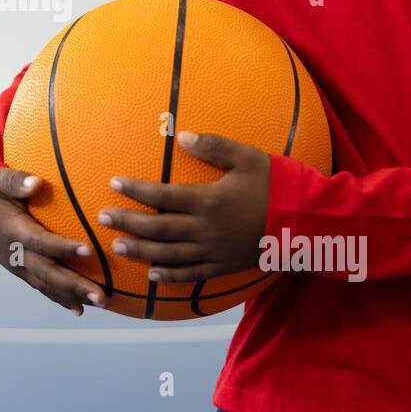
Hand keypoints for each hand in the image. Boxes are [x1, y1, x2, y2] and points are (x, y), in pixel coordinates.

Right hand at [0, 166, 107, 314]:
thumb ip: (16, 181)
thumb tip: (36, 182)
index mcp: (12, 230)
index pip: (40, 242)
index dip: (62, 248)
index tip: (88, 250)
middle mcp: (16, 254)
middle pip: (47, 273)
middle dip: (75, 285)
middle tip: (101, 295)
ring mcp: (18, 266)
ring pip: (47, 285)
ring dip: (73, 296)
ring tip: (100, 303)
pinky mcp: (21, 271)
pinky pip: (42, 287)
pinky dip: (60, 299)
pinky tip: (80, 309)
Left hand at [101, 131, 270, 281]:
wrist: (308, 223)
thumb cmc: (278, 185)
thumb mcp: (248, 158)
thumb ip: (214, 147)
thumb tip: (182, 136)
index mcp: (208, 200)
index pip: (161, 196)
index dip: (135, 190)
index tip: (113, 183)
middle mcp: (205, 229)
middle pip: (157, 228)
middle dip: (127, 222)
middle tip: (103, 218)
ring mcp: (214, 251)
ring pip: (169, 254)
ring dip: (141, 251)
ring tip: (119, 246)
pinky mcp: (224, 266)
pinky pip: (191, 274)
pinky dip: (170, 275)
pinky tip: (153, 275)